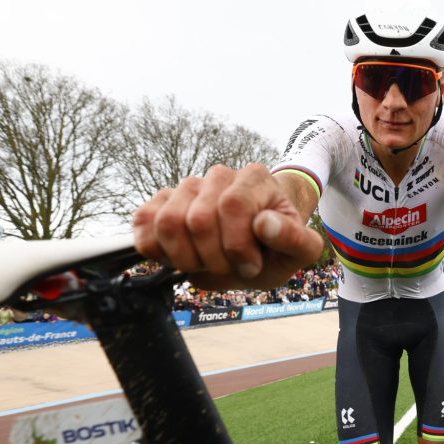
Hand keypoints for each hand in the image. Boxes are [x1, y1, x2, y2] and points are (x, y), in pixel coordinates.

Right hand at [132, 163, 323, 289]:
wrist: (255, 248)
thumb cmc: (276, 248)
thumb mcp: (300, 251)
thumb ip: (296, 239)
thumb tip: (265, 224)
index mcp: (255, 179)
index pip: (232, 205)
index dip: (237, 245)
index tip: (251, 266)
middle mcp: (219, 176)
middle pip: (198, 219)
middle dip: (213, 258)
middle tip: (228, 267)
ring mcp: (187, 187)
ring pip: (167, 222)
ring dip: (185, 258)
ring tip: (206, 263)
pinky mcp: (160, 203)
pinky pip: (143, 224)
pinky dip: (157, 251)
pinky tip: (181, 258)